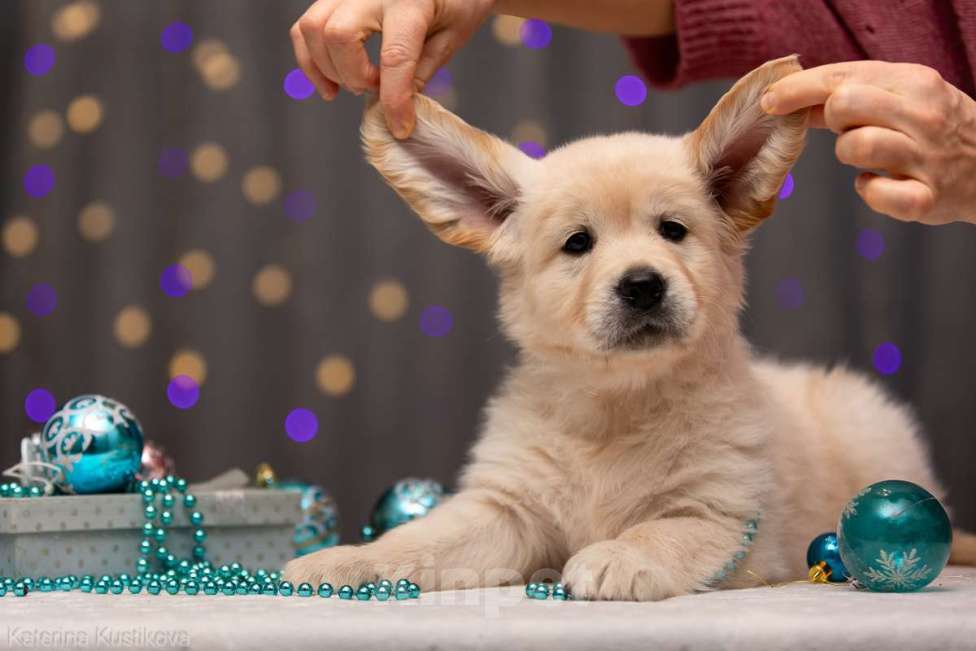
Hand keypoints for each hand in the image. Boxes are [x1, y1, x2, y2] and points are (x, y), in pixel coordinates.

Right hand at [290, 0, 494, 137]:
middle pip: (339, 36)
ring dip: (327, 68)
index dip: (394, 99)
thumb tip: (396, 107)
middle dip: (353, 76)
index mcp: (411, 0)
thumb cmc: (455, 1)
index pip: (395, 56)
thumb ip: (422, 70)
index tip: (399, 126)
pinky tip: (330, 80)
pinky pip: (306, 25)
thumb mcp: (451, 37)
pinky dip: (311, 57)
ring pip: (313, 28)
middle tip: (375, 89)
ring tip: (354, 85)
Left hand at [762, 61, 975, 224]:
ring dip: (850, 154)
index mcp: (913, 82)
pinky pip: (876, 194)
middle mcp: (922, 115)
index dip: (797, 89)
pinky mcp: (926, 198)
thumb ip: (853, 94)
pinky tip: (881, 185)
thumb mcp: (903, 97)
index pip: (841, 77)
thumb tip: (792, 99)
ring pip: (855, 146)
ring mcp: (926, 157)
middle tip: (845, 128)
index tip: (769, 100)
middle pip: (844, 104)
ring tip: (869, 157)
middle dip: (830, 118)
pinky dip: (871, 192)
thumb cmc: (934, 130)